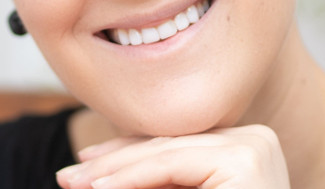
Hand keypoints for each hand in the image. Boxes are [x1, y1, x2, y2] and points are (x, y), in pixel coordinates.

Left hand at [55, 124, 289, 188]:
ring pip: (167, 152)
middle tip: (66, 177)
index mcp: (248, 149)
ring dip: (114, 171)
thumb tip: (95, 178)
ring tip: (74, 184)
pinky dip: (130, 177)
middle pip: (170, 145)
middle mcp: (257, 140)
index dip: (126, 157)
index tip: (83, 170)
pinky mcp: (246, 160)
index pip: (176, 146)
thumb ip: (154, 186)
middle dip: (114, 163)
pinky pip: (172, 163)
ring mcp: (255, 146)